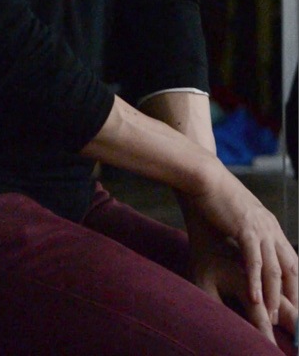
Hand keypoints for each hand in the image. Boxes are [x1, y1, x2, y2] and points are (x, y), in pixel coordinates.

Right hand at [181, 163, 297, 344]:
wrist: (205, 176)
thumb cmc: (215, 196)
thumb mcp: (238, 216)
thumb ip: (245, 233)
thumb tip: (243, 251)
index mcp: (270, 225)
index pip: (290, 260)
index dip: (293, 284)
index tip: (291, 305)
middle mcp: (270, 227)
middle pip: (290, 267)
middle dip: (291, 295)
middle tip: (286, 318)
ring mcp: (260, 227)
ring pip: (274, 268)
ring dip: (273, 295)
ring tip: (271, 316)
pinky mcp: (245, 228)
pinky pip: (254, 261)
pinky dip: (256, 281)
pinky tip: (255, 298)